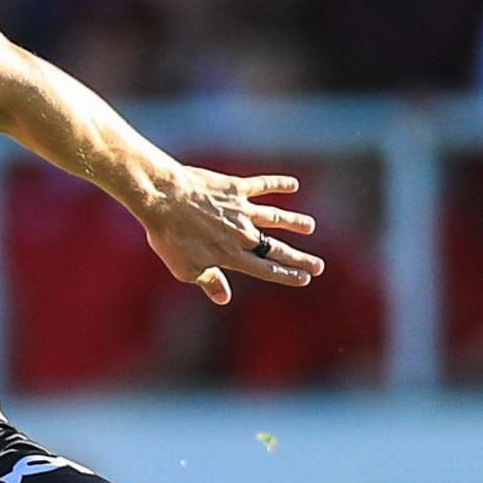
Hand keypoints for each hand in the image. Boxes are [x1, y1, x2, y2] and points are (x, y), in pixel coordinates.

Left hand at [134, 169, 323, 304]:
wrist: (163, 198)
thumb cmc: (169, 236)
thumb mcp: (185, 269)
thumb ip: (208, 281)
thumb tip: (224, 298)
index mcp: (231, 256)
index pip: (266, 269)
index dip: (287, 274)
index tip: (305, 278)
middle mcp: (242, 234)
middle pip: (276, 248)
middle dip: (299, 257)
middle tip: (319, 264)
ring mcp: (240, 209)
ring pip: (275, 217)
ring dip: (294, 222)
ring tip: (309, 225)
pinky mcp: (234, 188)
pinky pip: (261, 185)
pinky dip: (278, 184)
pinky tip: (293, 184)